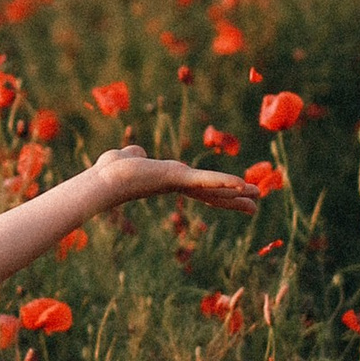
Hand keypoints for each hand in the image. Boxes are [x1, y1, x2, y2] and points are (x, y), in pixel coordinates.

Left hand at [83, 145, 260, 214]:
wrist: (104, 179)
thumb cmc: (110, 170)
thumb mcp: (129, 158)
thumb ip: (137, 155)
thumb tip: (136, 154)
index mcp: (170, 180)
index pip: (201, 188)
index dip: (219, 192)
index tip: (235, 195)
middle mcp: (177, 184)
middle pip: (212, 194)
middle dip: (234, 200)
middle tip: (255, 206)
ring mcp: (179, 182)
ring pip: (213, 188)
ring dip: (235, 192)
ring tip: (256, 197)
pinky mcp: (177, 177)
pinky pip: (205, 180)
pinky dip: (223, 182)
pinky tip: (241, 186)